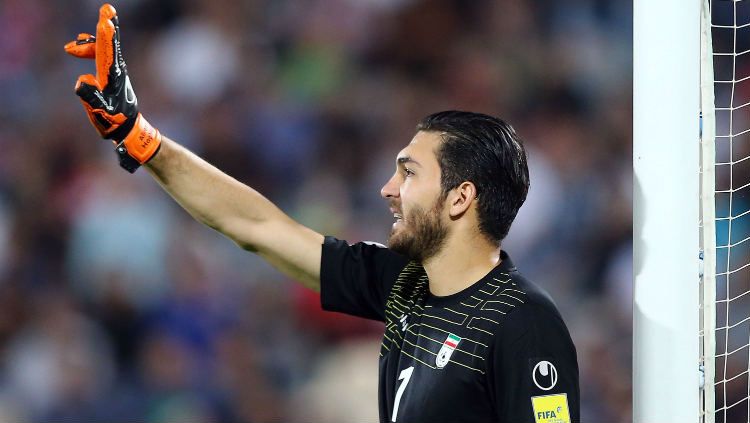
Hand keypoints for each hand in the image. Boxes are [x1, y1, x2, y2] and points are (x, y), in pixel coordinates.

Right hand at [64, 3, 160, 172]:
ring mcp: (115, 71)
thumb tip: (83, 80)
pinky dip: (92, 47)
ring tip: (71, 48)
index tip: (105, 23)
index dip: (105, 38)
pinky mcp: (112, 73)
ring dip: (91, 40)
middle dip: (108, 27)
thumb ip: (90, 97)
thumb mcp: (100, 112)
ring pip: (104, 48)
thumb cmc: (113, 121)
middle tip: (108, 9)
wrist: (126, 128)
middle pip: (111, 44)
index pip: (107, 54)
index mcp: (113, 78)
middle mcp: (116, 70)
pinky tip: (79, 44)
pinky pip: (102, 53)